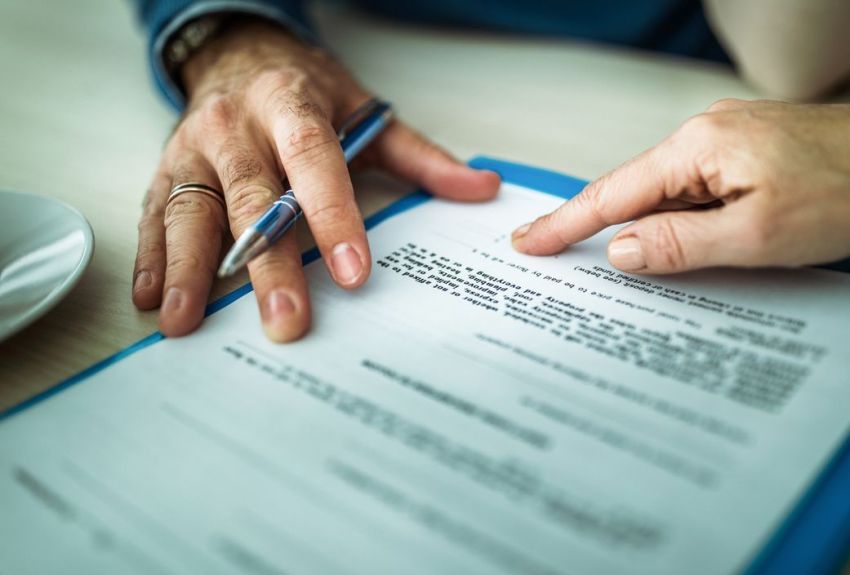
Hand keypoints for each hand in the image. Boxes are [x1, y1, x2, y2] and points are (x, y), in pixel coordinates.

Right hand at [132, 18, 499, 340]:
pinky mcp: (167, 169)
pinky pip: (155, 214)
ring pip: (191, 210)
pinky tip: (153, 299)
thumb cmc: (306, 92)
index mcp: (291, 105)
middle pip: (251, 198)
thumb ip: (420, 155)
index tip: (353, 271)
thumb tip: (480, 189)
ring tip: (189, 323)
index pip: (314, 160)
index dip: (332, 214)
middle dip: (266, 263)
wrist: (239, 53)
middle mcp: (236, 126)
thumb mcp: (364, 110)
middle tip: (285, 318)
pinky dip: (152, 258)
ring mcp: (194, 149)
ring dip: (191, 270)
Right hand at [511, 99, 849, 272]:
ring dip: (646, 230)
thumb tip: (620, 251)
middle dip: (594, 227)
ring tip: (624, 268)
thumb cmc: (848, 193)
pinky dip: (679, 222)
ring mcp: (729, 143)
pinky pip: (697, 192)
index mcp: (698, 147)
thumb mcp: (757, 234)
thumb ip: (681, 244)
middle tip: (548, 252)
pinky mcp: (750, 156)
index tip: (528, 241)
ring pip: (668, 195)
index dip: (566, 222)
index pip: (613, 192)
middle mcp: (706, 136)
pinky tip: (677, 246)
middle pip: (635, 190)